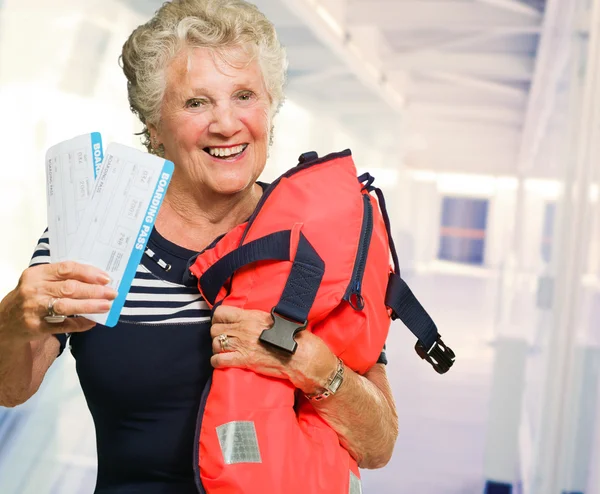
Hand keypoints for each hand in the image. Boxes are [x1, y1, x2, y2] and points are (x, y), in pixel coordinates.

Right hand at [0, 261, 117, 343]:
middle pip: (70, 288)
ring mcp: (34, 309)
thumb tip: (96, 280)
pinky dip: (79, 324)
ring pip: (67, 306)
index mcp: (37, 274)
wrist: (5, 322)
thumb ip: (62, 278)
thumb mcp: (39, 281)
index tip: (105, 278)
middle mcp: (34, 290)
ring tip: (106, 306)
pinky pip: (63, 325)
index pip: (67, 269)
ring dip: (90, 306)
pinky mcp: (36, 327)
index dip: (88, 273)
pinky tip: (91, 321)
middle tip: (112, 293)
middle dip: (94, 291)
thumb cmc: (30, 297)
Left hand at [210, 305, 337, 394]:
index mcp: (249, 316)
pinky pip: (219, 360)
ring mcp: (241, 345)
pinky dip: (217, 361)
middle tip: (224, 338)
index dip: (218, 318)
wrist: (299, 354)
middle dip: (217, 334)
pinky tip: (221, 361)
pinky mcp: (243, 360)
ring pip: (215, 344)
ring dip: (217, 347)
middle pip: (215, 329)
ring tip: (224, 350)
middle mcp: (242, 329)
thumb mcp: (273, 319)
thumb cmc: (291, 336)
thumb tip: (248, 317)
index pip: (220, 312)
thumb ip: (256, 318)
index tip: (222, 322)